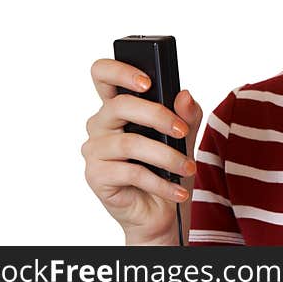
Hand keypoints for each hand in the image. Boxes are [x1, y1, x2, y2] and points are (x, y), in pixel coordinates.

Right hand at [82, 59, 202, 244]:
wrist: (161, 210)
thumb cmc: (167, 167)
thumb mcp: (184, 136)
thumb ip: (186, 114)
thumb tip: (184, 95)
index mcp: (118, 106)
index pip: (103, 74)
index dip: (120, 71)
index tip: (148, 81)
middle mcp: (101, 124)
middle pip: (119, 105)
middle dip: (157, 116)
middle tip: (182, 131)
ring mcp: (95, 150)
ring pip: (130, 143)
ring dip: (166, 156)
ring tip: (188, 167)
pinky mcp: (95, 176)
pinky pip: (130, 173)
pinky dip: (160, 182)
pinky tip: (177, 189)